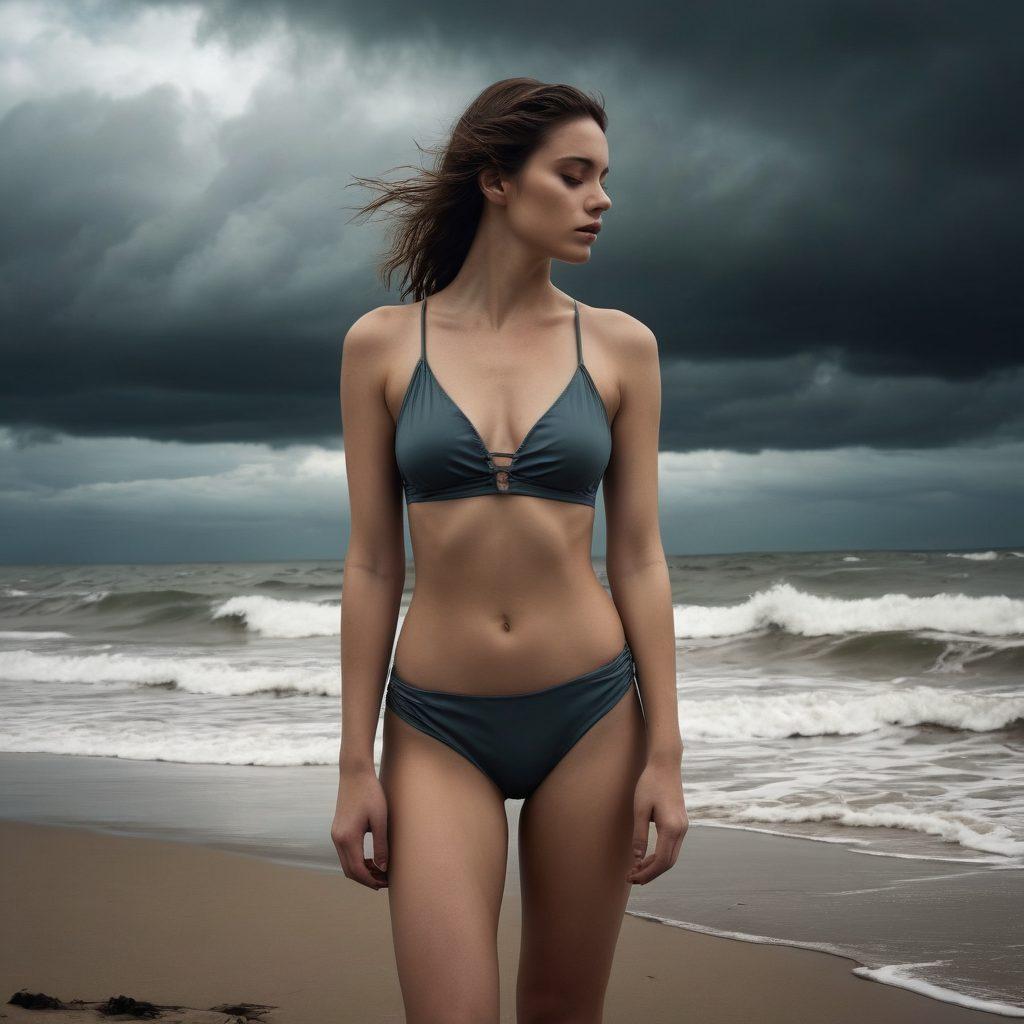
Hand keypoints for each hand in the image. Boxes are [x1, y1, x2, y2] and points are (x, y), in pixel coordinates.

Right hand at [331, 765, 388, 889]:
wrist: (354, 773)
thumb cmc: (370, 793)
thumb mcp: (380, 819)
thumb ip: (381, 845)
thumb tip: (383, 868)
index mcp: (348, 838)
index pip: (358, 870)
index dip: (371, 880)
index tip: (386, 883)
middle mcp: (338, 839)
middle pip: (349, 870)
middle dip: (366, 880)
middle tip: (384, 882)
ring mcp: (335, 834)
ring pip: (346, 863)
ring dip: (361, 871)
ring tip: (380, 872)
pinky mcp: (338, 830)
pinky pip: (345, 853)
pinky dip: (356, 861)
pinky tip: (371, 859)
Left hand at [627, 760, 686, 884]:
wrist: (665, 765)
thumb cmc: (650, 784)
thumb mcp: (640, 809)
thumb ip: (639, 835)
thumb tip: (638, 860)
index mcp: (671, 828)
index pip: (662, 861)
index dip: (647, 873)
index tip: (632, 878)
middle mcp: (681, 830)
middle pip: (668, 863)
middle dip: (651, 873)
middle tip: (632, 878)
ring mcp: (683, 827)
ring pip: (671, 856)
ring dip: (655, 866)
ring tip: (636, 870)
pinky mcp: (680, 823)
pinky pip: (672, 846)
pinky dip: (660, 855)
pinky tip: (646, 857)